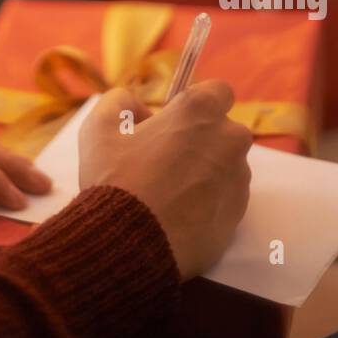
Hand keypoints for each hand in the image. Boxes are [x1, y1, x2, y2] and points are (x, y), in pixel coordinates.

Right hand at [78, 80, 251, 280]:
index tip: (174, 120)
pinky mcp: (238, 216)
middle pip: (224, 131)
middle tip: (164, 158)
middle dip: (201, 138)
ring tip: (168, 191)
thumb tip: (140, 108)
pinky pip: (226, 198)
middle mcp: (229, 141)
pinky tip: (177, 213)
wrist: (129, 246)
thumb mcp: (99, 126)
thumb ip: (121, 101)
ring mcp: (238, 181)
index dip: (195, 103)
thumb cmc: (115, 179)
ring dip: (206, 170)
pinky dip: (208, 201)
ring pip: (227, 165)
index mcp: (200, 112)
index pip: (218, 91)